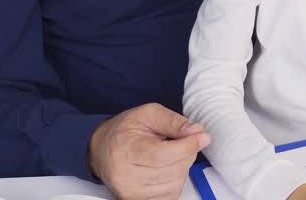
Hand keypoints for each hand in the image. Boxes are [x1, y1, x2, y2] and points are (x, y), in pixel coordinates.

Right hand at [88, 103, 210, 199]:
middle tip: (185, 142)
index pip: (162, 154)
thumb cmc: (126, 130)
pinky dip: (175, 182)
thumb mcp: (148, 115)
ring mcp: (131, 192)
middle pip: (171, 170)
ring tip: (173, 154)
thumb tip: (197, 130)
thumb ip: (174, 121)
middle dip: (186, 154)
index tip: (202, 137)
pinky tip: (169, 169)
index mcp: (126, 150)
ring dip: (182, 168)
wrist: (102, 149)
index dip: (187, 146)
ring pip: (173, 185)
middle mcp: (126, 176)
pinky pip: (168, 196)